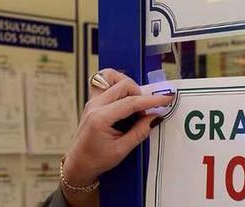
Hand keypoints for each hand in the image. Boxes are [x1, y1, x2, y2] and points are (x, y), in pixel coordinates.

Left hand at [62, 70, 173, 205]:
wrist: (78, 163)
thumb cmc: (96, 159)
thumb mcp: (121, 150)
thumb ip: (140, 132)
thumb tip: (155, 116)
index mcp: (100, 118)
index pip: (131, 102)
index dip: (151, 100)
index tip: (166, 99)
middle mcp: (95, 105)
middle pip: (123, 85)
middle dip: (140, 95)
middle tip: (145, 112)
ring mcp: (93, 101)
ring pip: (115, 80)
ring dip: (130, 89)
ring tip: (134, 106)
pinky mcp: (93, 101)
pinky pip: (107, 83)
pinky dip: (119, 86)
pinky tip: (124, 99)